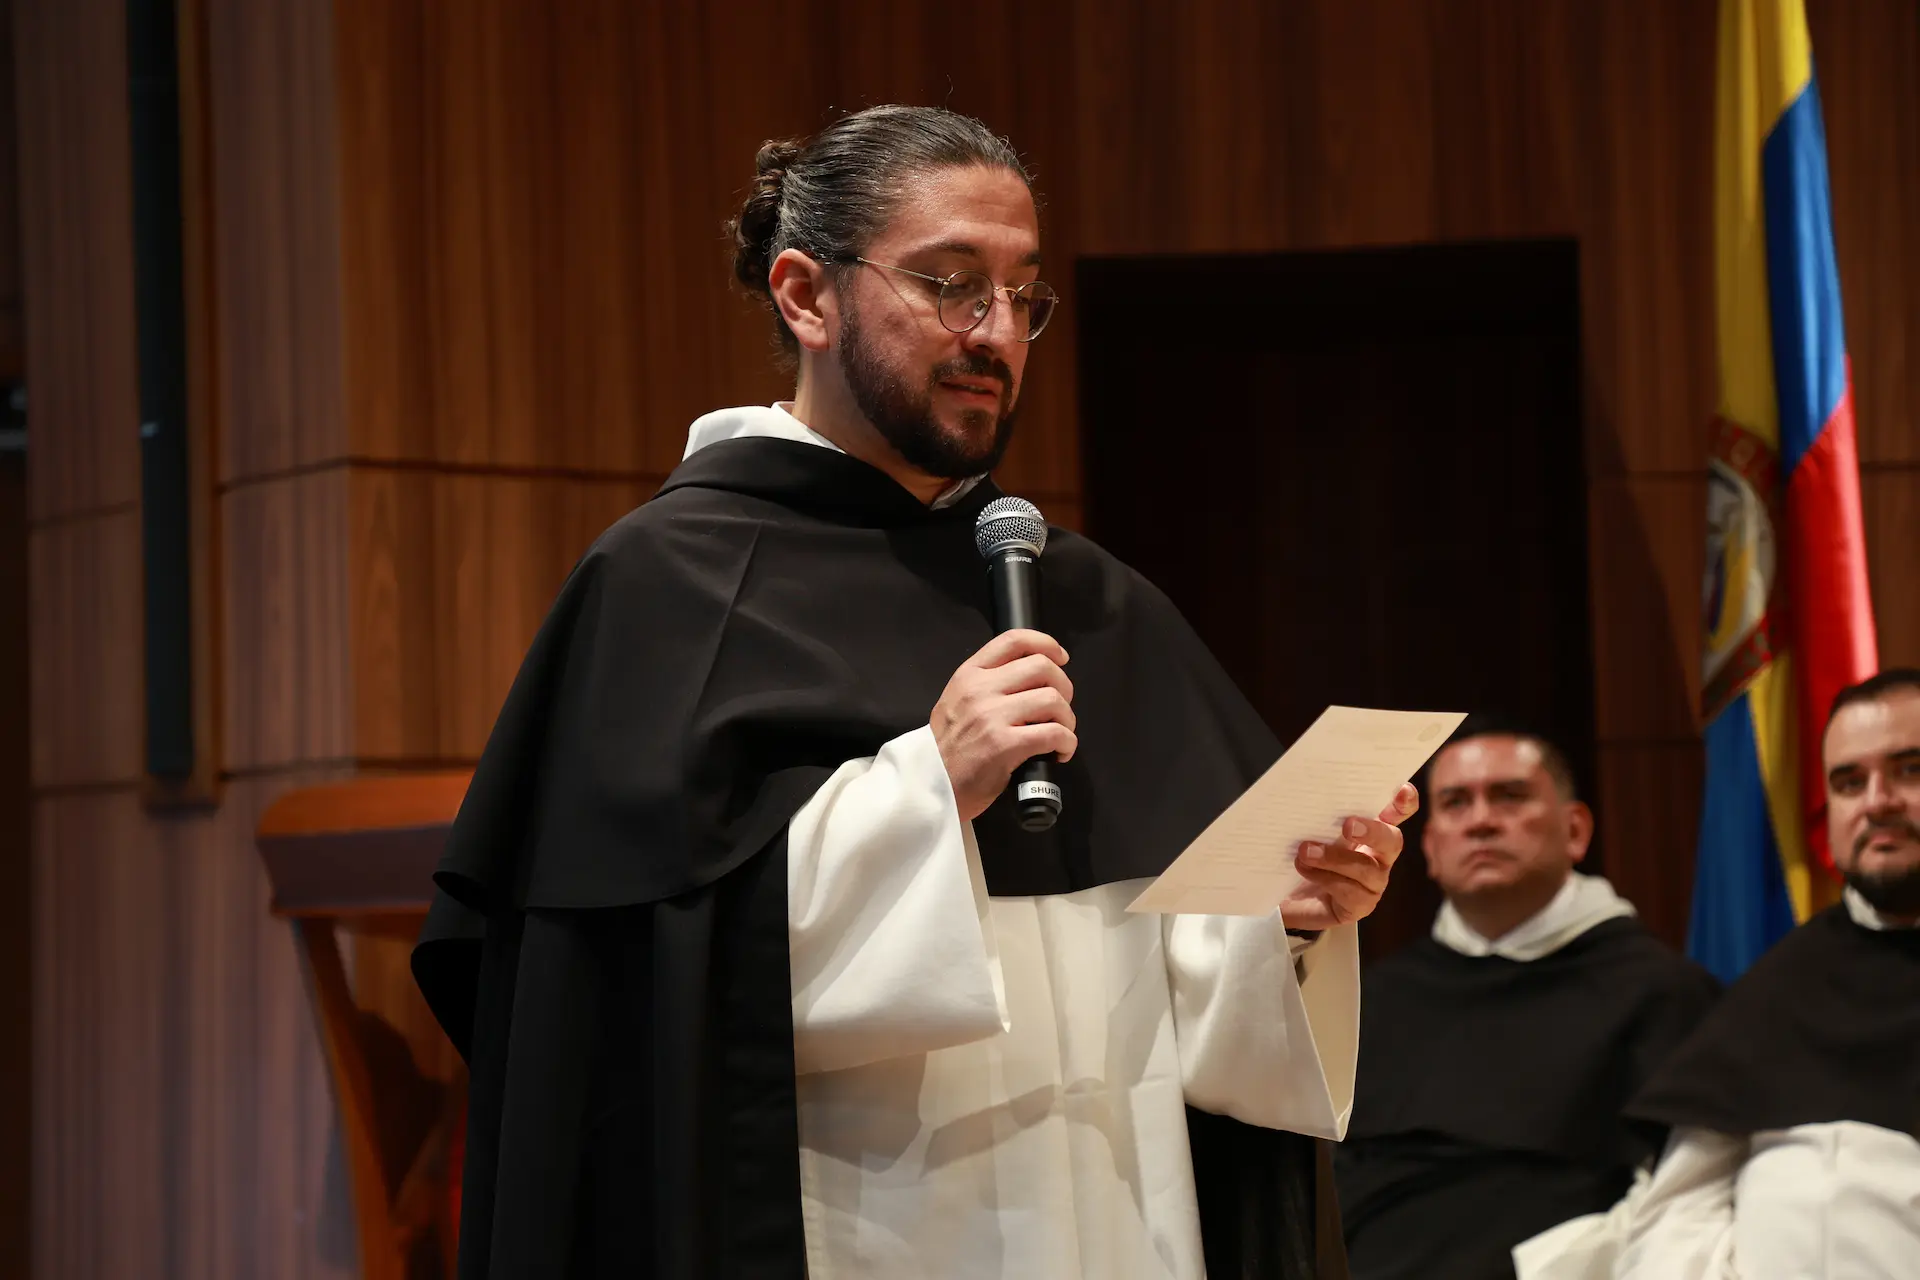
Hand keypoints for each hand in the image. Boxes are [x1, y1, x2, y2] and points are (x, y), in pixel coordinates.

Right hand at [932, 630, 1077, 820]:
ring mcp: (992, 717)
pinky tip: (1060, 752)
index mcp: (969, 675)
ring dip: (1067, 719)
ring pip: (1053, 699)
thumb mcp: (956, 701)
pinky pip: (1055, 733)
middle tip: (1060, 708)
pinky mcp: (1004, 745)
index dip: (1046, 644)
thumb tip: (1030, 678)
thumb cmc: (948, 748)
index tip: (1060, 658)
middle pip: (1042, 667)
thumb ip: (986, 684)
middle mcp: (980, 690)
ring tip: (1060, 733)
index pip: (1014, 640)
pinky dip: (1067, 743)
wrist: (930, 785)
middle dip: (1063, 687)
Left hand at [1279, 784, 1418, 932]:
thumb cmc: (1300, 854)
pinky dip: (1324, 877)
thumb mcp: (1306, 830)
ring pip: (1367, 869)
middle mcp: (1378, 855)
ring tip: (1305, 851)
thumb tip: (1303, 793)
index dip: (1404, 803)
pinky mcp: (1359, 905)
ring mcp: (1372, 883)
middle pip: (1392, 841)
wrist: (1283, 895)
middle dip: (1373, 831)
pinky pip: (1350, 892)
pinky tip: (1304, 869)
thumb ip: (1316, 814)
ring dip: (1335, 858)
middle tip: (1347, 826)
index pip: (1395, 813)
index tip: (1403, 790)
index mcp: (1370, 829)